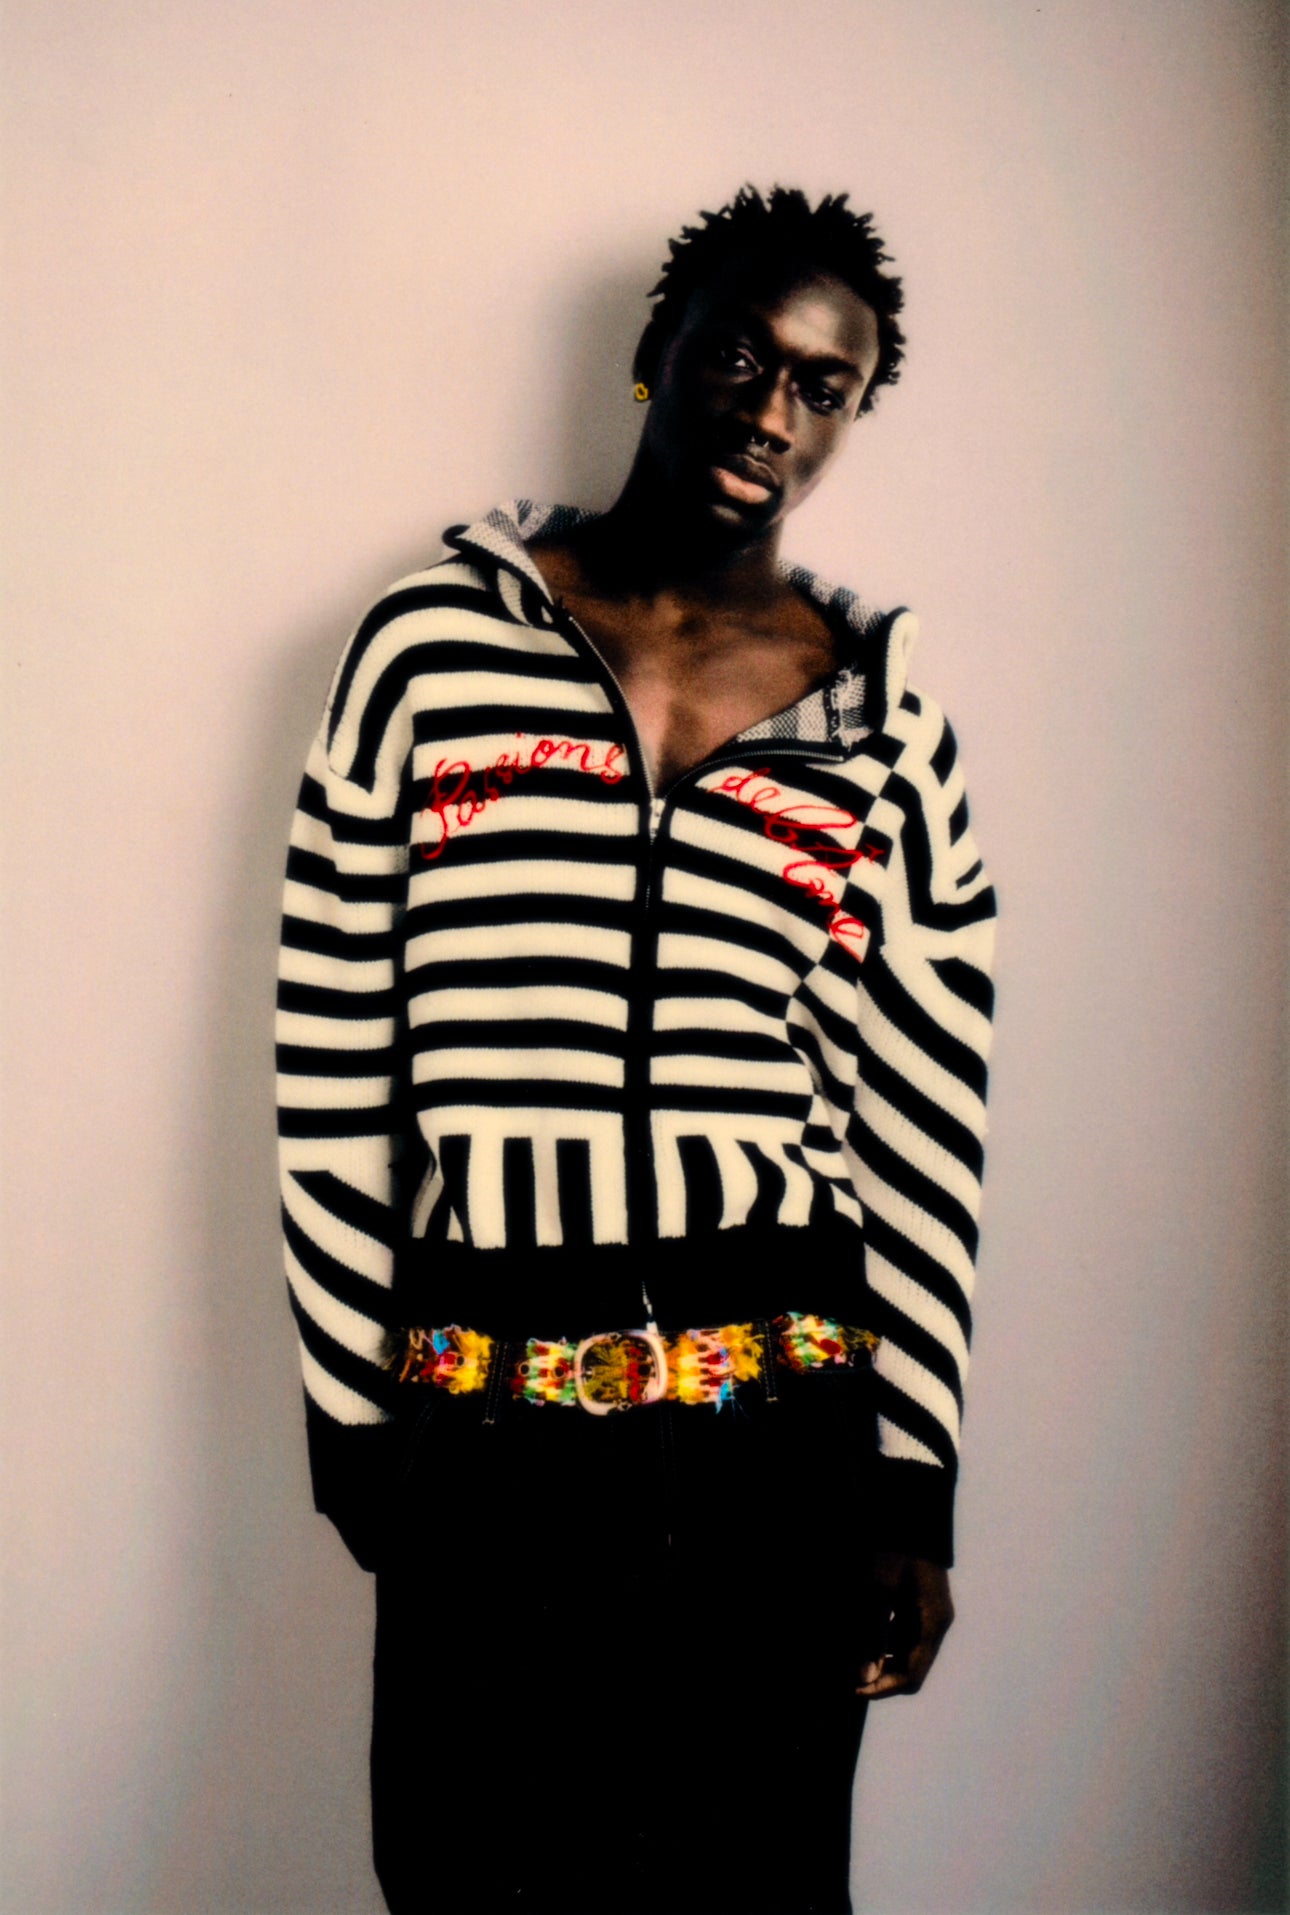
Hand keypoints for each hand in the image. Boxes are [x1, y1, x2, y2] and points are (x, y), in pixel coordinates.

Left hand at [855, 1551, 953, 1698]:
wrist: (909, 1516)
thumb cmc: (894, 1549)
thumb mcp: (879, 1590)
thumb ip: (873, 1634)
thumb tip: (865, 1677)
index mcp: (932, 1624)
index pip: (912, 1676)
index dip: (883, 1687)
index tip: (855, 1688)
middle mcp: (936, 1624)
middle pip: (911, 1667)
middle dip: (881, 1675)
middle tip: (849, 1675)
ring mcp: (930, 1614)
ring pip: (906, 1652)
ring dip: (881, 1659)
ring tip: (851, 1656)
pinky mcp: (920, 1604)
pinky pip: (903, 1634)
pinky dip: (883, 1640)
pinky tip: (862, 1634)